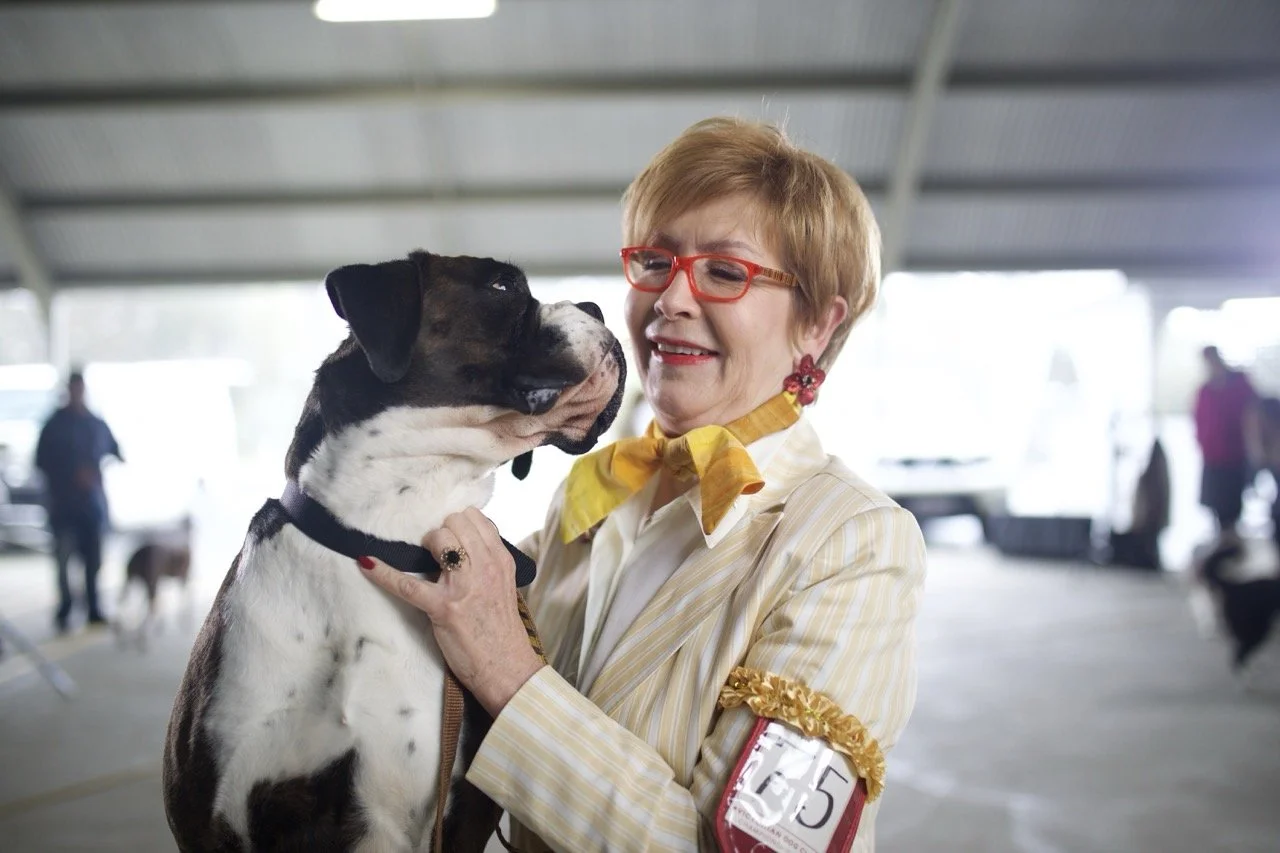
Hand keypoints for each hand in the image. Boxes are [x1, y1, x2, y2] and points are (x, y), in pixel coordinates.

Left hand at [356, 507, 543, 715]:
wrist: (507, 668)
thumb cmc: (501, 630)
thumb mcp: (505, 586)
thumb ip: (487, 563)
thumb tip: (462, 545)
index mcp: (500, 560)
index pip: (474, 517)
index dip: (456, 523)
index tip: (450, 537)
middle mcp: (485, 567)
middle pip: (455, 522)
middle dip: (440, 532)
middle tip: (436, 553)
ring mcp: (463, 587)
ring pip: (438, 538)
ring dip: (425, 544)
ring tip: (423, 561)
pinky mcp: (443, 608)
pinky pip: (406, 585)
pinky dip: (382, 573)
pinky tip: (366, 564)